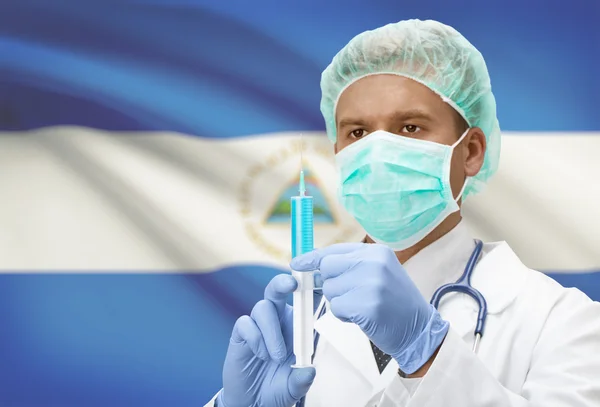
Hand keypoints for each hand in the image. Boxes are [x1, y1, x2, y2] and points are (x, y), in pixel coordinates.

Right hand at [218, 274, 315, 406]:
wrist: (253, 401)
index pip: (304, 299)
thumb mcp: (295, 387)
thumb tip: (309, 371)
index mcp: (296, 324)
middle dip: (284, 282)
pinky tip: (260, 354)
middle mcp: (278, 319)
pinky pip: (246, 323)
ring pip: (263, 307)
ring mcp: (259, 324)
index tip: (317, 279)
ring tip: (275, 357)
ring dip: (272, 332)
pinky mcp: (241, 333)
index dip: (309, 285)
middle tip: (291, 284)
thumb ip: (302, 379)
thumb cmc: (278, 387)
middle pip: (278, 289)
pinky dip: (255, 338)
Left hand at [290, 243, 448, 374]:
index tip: (297, 263)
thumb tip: (313, 264)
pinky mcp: (367, 305)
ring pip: (330, 289)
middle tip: (349, 295)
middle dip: (331, 284)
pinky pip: (336, 308)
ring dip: (339, 302)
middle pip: (327, 268)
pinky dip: (344, 316)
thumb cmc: (394, 303)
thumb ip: (350, 265)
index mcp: (376, 251)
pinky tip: (362, 317)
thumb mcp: (378, 273)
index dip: (312, 258)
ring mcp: (371, 283)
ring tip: (362, 306)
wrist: (419, 329)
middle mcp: (374, 262)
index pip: (334, 249)